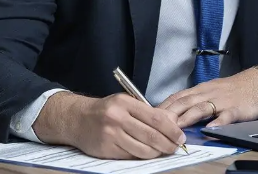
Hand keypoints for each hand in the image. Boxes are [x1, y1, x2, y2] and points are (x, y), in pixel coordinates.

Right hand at [34, 92, 185, 159]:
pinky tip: (147, 153)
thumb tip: (170, 124)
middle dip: (168, 143)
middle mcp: (117, 117)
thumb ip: (144, 112)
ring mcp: (111, 134)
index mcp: (124, 102)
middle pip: (151, 135)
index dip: (171, 129)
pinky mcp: (106, 149)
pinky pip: (131, 156)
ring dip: (157, 152)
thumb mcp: (123, 103)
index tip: (180, 136)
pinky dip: (142, 156)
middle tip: (176, 147)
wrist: (77, 119)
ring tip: (162, 151)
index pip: (155, 117)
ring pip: (143, 149)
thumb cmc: (105, 110)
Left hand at [158, 68, 257, 127]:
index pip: (178, 96)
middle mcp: (207, 93)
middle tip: (158, 123)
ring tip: (177, 127)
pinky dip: (217, 123)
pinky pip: (225, 116)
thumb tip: (178, 111)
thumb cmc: (233, 89)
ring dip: (187, 117)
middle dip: (170, 113)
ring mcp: (221, 101)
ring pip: (201, 108)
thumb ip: (196, 100)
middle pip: (185, 102)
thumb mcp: (211, 90)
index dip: (164, 106)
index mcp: (200, 90)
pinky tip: (210, 129)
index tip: (151, 114)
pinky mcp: (236, 109)